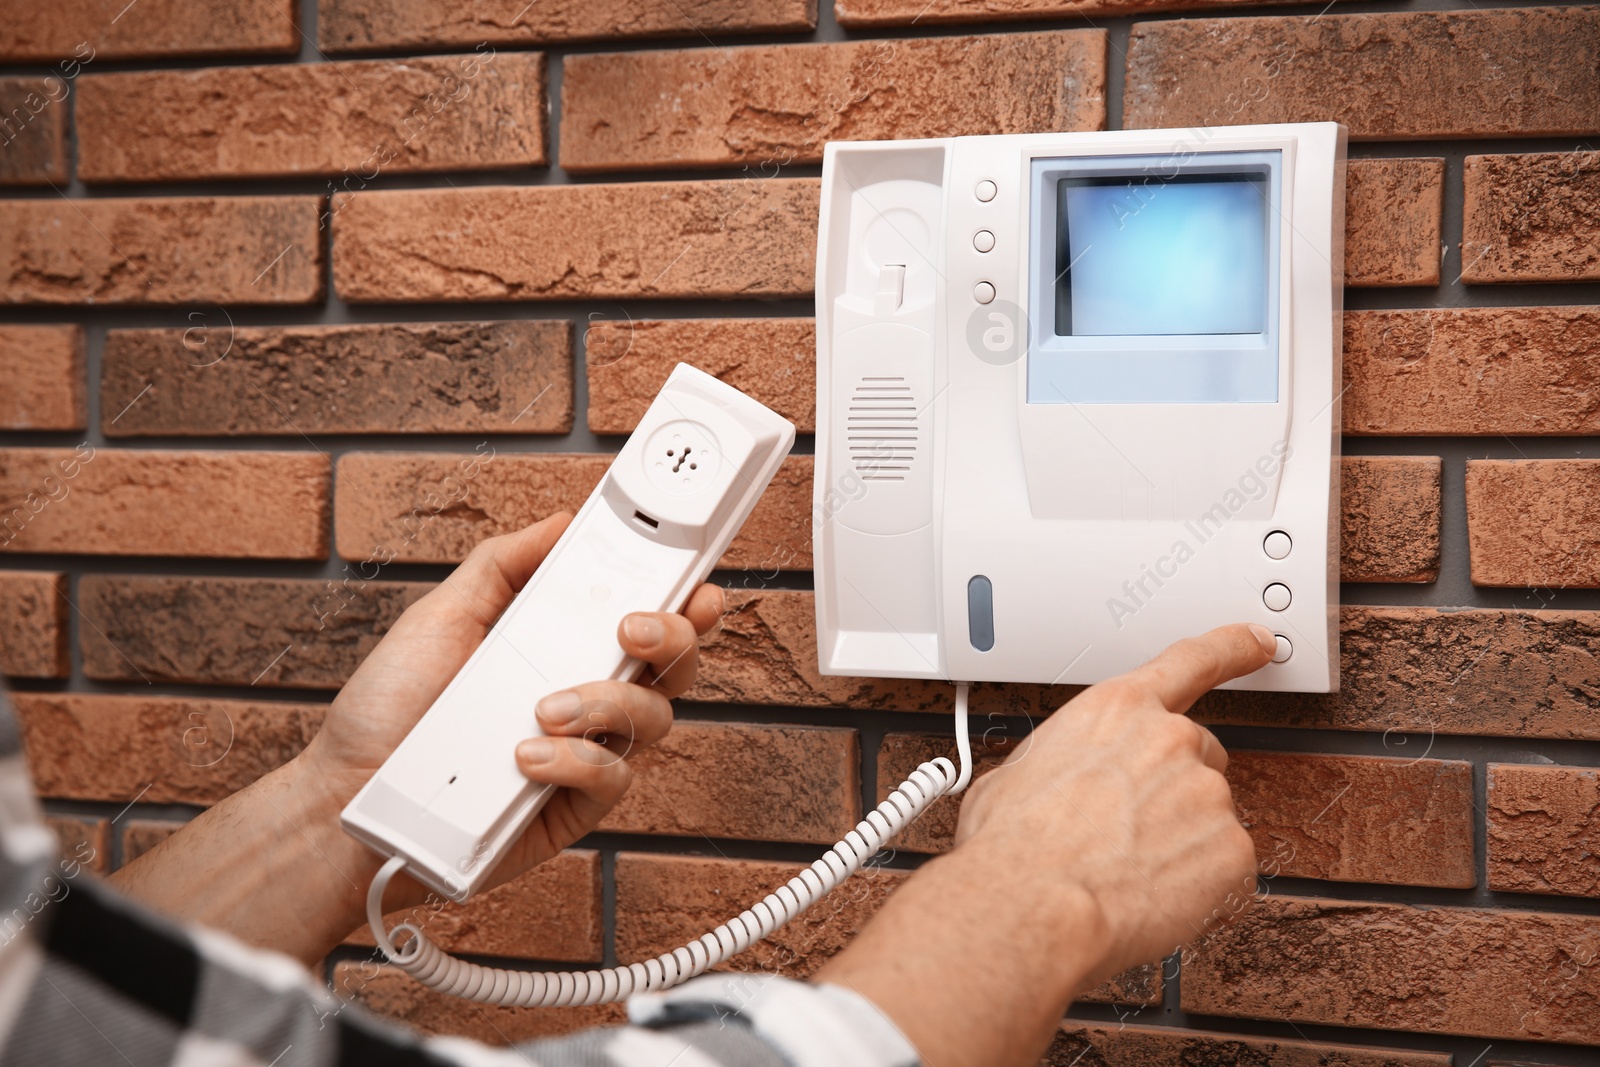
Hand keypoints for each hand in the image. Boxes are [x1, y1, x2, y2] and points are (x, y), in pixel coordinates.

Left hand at [296, 513, 724, 908]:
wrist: (351, 794)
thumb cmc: (390, 711)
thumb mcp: (442, 617)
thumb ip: (503, 566)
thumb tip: (561, 522)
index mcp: (567, 648)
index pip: (649, 619)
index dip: (686, 600)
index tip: (695, 580)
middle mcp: (589, 700)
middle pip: (675, 666)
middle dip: (673, 638)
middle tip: (631, 628)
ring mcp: (587, 754)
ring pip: (654, 720)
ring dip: (608, 702)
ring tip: (544, 706)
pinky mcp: (573, 809)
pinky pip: (612, 779)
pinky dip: (577, 760)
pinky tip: (528, 754)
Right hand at [817, 623, 1274, 1066]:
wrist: (1032, 905)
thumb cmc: (1013, 845)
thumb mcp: (1014, 772)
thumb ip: (1059, 759)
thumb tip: (1052, 782)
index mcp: (1115, 709)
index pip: (1191, 660)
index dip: (1232, 647)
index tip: (1258, 641)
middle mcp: (1169, 739)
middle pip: (1198, 754)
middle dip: (1173, 788)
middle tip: (1126, 829)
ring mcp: (1207, 792)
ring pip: (1208, 815)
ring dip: (1180, 839)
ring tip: (1125, 871)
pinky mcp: (1232, 850)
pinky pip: (1225, 867)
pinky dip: (1199, 885)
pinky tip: (1151, 896)